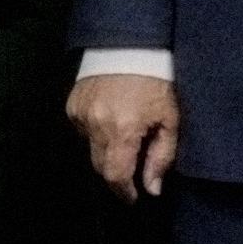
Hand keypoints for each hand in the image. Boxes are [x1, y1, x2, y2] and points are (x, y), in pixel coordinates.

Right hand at [67, 68, 179, 199]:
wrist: (131, 45)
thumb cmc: (157, 82)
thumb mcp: (170, 120)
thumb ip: (161, 157)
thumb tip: (152, 189)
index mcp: (122, 130)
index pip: (115, 176)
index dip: (124, 192)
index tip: (134, 198)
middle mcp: (95, 125)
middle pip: (100, 166)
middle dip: (117, 174)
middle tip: (134, 169)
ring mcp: (80, 114)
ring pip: (91, 149)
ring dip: (107, 151)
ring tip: (126, 136)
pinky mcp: (72, 105)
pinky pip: (83, 131)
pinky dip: (96, 133)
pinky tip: (112, 119)